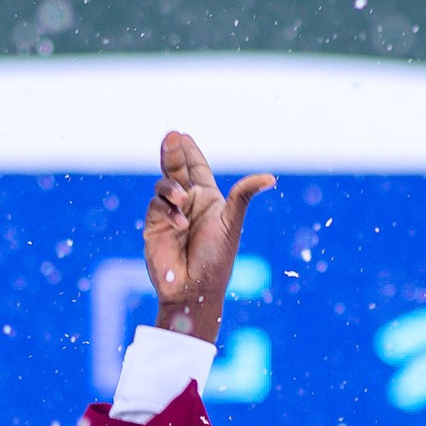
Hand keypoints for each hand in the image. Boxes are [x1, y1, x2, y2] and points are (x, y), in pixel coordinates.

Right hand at [145, 130, 274, 344]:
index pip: (196, 167)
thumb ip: (244, 195)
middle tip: (171, 136)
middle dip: (172, 152)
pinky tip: (180, 225)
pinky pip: (157, 206)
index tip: (182, 136)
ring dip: (171, 187)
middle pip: (177, 168)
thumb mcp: (232, 223)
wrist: (194, 289)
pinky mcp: (154, 225)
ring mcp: (169, 213)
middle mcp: (188, 202)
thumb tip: (271, 177)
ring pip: (164, 185)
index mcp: (209, 199)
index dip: (189, 151)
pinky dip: (168, 211)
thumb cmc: (217, 259)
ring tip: (181, 197)